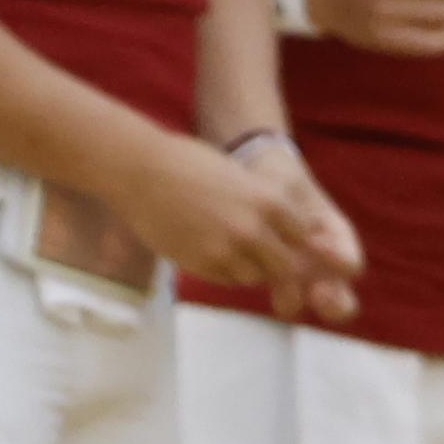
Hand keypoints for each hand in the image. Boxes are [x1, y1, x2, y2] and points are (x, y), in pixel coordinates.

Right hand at [115, 131, 363, 324]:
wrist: (140, 170)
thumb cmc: (188, 163)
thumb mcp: (240, 177)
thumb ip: (263, 204)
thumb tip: (283, 228)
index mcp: (269, 202)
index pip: (303, 238)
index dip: (293, 241)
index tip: (282, 239)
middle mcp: (254, 230)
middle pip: (286, 267)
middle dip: (277, 263)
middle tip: (261, 254)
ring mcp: (227, 251)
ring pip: (255, 278)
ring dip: (250, 269)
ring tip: (231, 251)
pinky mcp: (201, 265)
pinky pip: (227, 280)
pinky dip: (225, 273)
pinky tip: (211, 253)